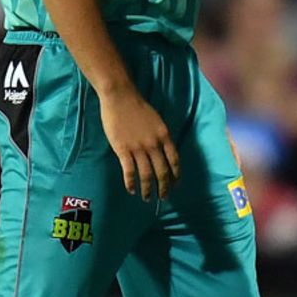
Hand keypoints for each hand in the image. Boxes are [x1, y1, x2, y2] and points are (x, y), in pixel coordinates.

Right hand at [99, 87, 180, 201]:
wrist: (120, 97)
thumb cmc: (138, 107)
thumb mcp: (157, 121)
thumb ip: (161, 137)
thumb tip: (163, 153)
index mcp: (164, 136)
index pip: (174, 161)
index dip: (176, 176)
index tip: (175, 186)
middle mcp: (154, 144)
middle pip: (162, 172)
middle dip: (164, 187)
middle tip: (163, 197)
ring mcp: (138, 148)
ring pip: (146, 175)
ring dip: (148, 190)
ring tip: (147, 198)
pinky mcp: (123, 150)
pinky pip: (129, 171)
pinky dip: (131, 183)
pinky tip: (131, 190)